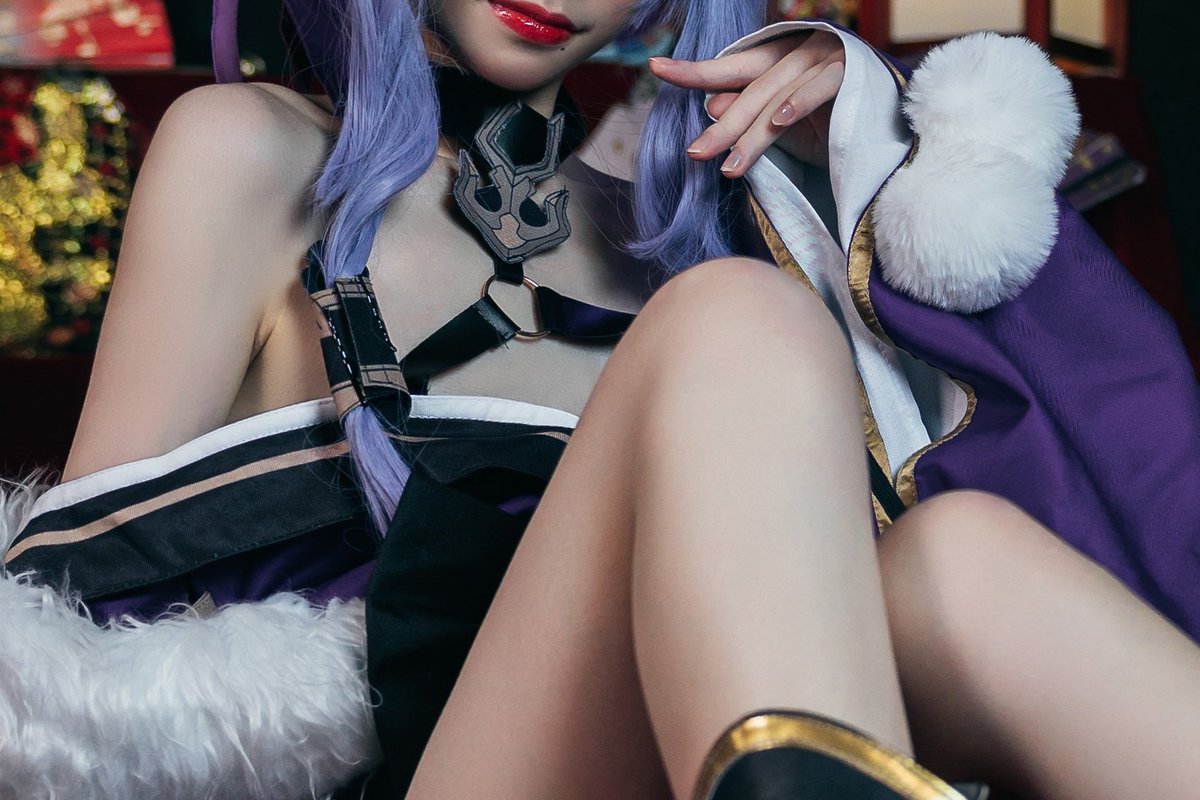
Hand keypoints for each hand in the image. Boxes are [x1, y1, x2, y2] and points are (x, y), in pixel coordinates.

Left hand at [647, 31, 844, 176]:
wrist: (884, 121)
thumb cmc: (827, 122)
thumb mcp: (780, 123)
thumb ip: (749, 113)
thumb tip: (711, 106)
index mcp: (774, 62)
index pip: (728, 68)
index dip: (693, 70)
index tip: (656, 67)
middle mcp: (794, 55)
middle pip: (749, 92)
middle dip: (721, 127)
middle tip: (695, 152)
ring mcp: (821, 60)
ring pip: (779, 98)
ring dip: (754, 134)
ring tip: (731, 166)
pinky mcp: (848, 72)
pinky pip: (820, 88)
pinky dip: (800, 104)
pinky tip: (780, 121)